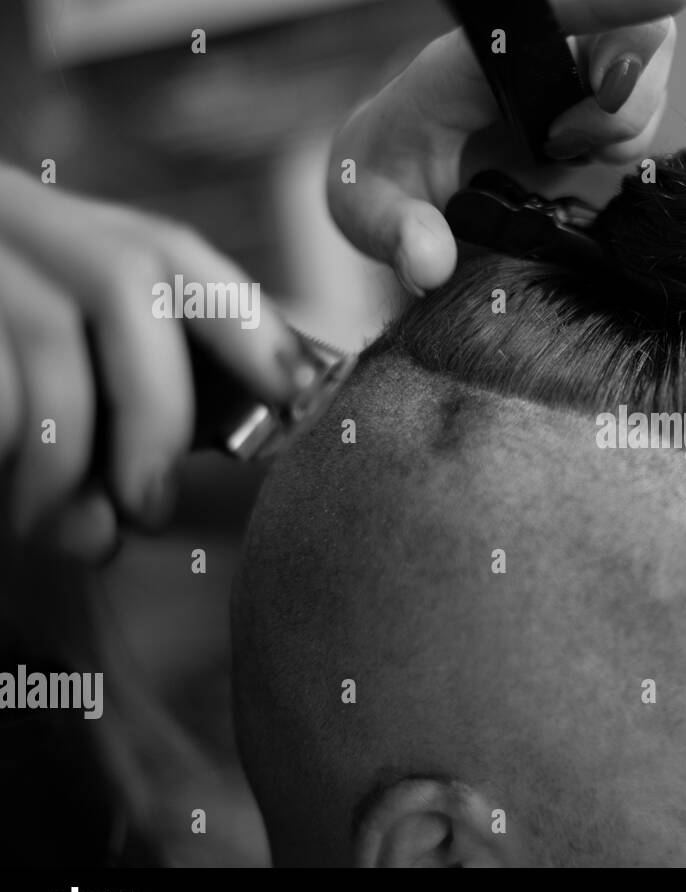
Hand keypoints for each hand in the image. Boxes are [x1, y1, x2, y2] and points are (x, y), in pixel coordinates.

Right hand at [0, 165, 317, 561]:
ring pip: (46, 335)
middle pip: (131, 280)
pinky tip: (6, 491)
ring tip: (64, 525)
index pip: (178, 255)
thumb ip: (123, 404)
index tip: (302, 402)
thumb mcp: (59, 366)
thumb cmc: (1, 377)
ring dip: (70, 454)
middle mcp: (10, 218)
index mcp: (65, 230)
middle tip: (153, 504)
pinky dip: (7, 448)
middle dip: (161, 406)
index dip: (251, 328)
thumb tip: (162, 494)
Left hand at [327, 0, 684, 294]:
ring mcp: (565, 78)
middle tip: (572, 144)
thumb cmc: (378, 178)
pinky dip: (627, 139)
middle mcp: (529, 56)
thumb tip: (429, 263)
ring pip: (645, 65)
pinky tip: (581, 160)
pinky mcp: (586, 106)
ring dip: (628, 120)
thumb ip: (396, 235)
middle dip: (631, 90)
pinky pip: (640, 104)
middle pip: (628, 32)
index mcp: (473, 62)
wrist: (394, 180)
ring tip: (570, 155)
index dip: (612, 6)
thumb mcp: (367, 211)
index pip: (553, 13)